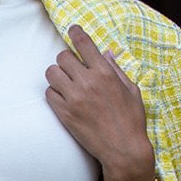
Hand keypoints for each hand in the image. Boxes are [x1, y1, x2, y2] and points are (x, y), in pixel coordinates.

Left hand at [45, 25, 154, 180]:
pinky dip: (54, 93)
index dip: (76, 32)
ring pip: (52, 73)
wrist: (123, 150)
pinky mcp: (65, 114)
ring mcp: (74, 98)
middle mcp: (88, 82)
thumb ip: (116, 70)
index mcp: (105, 73)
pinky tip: (64, 99)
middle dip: (67, 60)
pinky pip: (49, 93)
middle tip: (73, 70)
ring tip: (66, 84)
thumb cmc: (131, 120)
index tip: (72, 29)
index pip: (84, 43)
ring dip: (58, 75)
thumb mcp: (131, 90)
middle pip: (63, 56)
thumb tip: (105, 53)